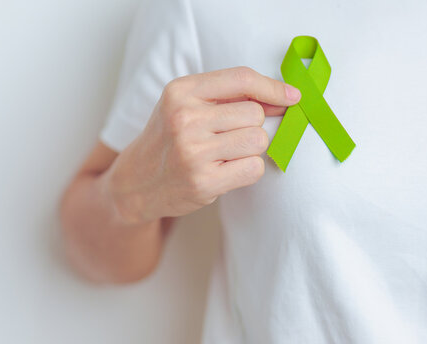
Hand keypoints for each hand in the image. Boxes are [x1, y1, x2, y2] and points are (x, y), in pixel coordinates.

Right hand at [103, 66, 300, 223]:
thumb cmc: (169, 139)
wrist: (135, 182)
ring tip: (223, 155)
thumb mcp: (186, 106)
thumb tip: (285, 98)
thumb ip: (230, 97)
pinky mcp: (203, 181)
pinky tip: (223, 171)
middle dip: (250, 126)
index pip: (241, 79)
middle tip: (225, 138)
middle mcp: (184, 119)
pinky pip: (254, 168)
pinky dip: (246, 170)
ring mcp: (192, 152)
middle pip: (254, 113)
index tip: (291, 97)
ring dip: (249, 149)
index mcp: (180, 92)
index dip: (273, 87)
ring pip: (258, 140)